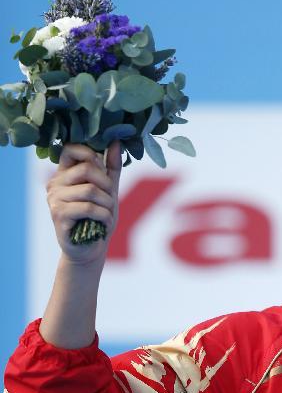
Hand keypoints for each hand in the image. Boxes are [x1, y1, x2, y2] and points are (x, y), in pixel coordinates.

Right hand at [46, 141, 122, 264]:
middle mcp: (55, 184)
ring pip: (90, 190)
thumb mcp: (108, 191)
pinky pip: (88, 208)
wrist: (90, 250)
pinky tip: (103, 223)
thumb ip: (111, 168)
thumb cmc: (98, 219)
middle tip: (110, 200)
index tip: (104, 171)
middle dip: (107, 185)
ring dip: (107, 204)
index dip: (91, 155)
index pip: (72, 149)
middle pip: (86, 169)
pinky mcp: (59, 215)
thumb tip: (115, 141)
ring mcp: (55, 199)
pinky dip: (103, 215)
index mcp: (64, 174)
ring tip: (107, 215)